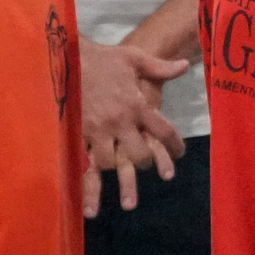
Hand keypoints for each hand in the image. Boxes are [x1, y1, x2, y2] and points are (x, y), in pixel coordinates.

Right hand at [80, 38, 188, 215]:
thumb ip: (160, 67)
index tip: (180, 154)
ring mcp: (99, 130)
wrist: (69, 56)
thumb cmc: (103, 58)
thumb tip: (185, 66)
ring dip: (118, 173)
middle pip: (141, 154)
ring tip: (122, 184)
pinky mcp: (79, 133)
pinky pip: (86, 160)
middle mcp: (121, 121)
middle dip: (147, 163)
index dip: (175, 145)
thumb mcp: (134, 58)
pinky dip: (88, 180)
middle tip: (147, 165)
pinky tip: (88, 199)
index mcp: (137, 105)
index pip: (164, 131)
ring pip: (113, 163)